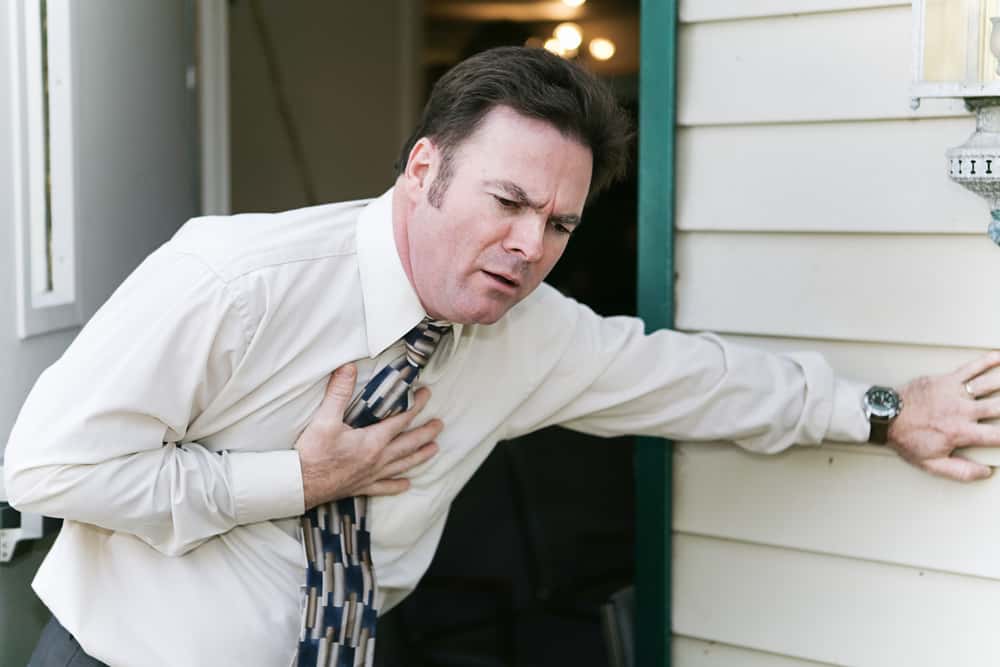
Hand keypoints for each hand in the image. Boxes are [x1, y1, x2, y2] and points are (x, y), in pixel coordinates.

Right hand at [295, 364, 442, 508]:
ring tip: (434, 449)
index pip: (401, 420)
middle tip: (440, 424)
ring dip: (420, 456)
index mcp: (372, 441)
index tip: (427, 394)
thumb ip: (338, 392)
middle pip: (408, 444)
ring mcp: (371, 475)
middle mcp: (377, 459)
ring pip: (402, 464)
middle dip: (426, 432)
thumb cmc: (312, 453)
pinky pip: (384, 487)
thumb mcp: (324, 419)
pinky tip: (406, 485)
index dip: (416, 406)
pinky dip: (397, 485)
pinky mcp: (361, 486)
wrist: (298, 484)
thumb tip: (348, 368)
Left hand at [888, 352, 999, 480]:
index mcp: (961, 433)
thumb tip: (985, 472)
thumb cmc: (907, 439)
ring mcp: (954, 393)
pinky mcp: (945, 380)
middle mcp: (962, 411)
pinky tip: (999, 356)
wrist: (885, 416)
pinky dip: (986, 361)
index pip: (998, 436)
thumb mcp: (931, 463)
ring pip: (990, 386)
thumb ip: (960, 471)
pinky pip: (969, 368)